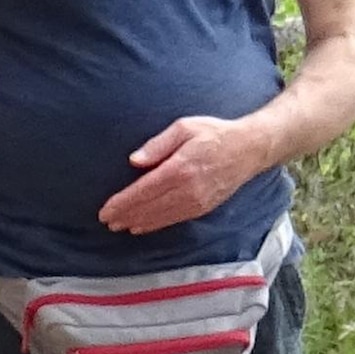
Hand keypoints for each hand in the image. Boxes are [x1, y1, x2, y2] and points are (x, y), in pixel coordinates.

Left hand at [99, 112, 261, 235]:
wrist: (249, 149)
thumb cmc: (215, 133)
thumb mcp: (185, 127)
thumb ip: (158, 144)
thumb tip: (134, 161)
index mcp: (180, 167)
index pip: (143, 190)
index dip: (122, 202)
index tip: (105, 210)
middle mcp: (187, 188)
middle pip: (149, 207)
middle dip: (125, 215)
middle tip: (107, 221)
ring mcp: (196, 201)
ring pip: (159, 216)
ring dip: (137, 222)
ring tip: (119, 225)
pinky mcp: (203, 208)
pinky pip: (173, 219)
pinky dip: (155, 224)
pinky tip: (142, 226)